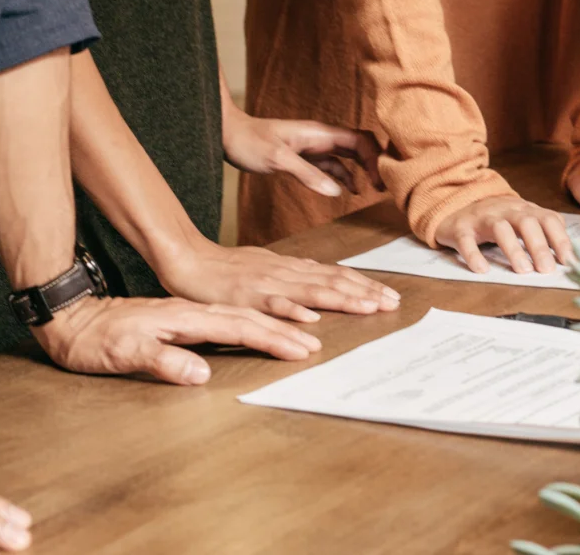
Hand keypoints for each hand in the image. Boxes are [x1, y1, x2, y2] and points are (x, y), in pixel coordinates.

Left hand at [32, 296, 320, 384]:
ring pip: (243, 315)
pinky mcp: (183, 319)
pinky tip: (265, 322)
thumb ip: (162, 361)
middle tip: (316, 345)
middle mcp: (192, 313)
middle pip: (249, 319)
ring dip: (276, 323)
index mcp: (184, 319)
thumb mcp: (121, 354)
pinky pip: (230, 317)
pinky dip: (254, 319)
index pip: (237, 329)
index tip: (300, 350)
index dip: (271, 340)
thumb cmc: (93, 339)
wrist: (70, 315)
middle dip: (286, 331)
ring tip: (305, 331)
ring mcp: (188, 314)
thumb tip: (201, 373)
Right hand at [153, 238, 400, 321]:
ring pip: (309, 291)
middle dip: (364, 292)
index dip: (363, 284)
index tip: (388, 295)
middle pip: (331, 281)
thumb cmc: (225, 269)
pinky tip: (311, 318)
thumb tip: (319, 280)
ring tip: (367, 308)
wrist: (188, 261)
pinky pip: (271, 304)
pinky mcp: (245, 297)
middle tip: (391, 303)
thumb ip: (292, 274)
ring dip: (341, 299)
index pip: (334, 274)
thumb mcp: (266, 266)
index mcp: (290, 268)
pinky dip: (292, 310)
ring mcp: (266, 284)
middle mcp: (284, 273)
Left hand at [222, 106, 382, 198]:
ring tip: (374, 189)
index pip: (360, 140)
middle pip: (360, 145)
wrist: (227, 135)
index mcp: (319, 133)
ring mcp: (314, 146)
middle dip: (376, 162)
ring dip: (363, 170)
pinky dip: (345, 176)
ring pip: (348, 155)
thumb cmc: (248, 142)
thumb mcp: (277, 159)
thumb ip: (307, 174)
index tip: (379, 181)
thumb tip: (336, 191)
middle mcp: (321, 137)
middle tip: (384, 186)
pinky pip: (333, 165)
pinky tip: (349, 190)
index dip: (375, 158)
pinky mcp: (305, 157)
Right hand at [434, 196, 572, 273]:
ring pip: (500, 228)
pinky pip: (466, 240)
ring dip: (513, 249)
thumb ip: (544, 233)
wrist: (456, 206)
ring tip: (523, 271)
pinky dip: (474, 255)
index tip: (569, 262)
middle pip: (526, 222)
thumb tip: (570, 258)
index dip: (561, 239)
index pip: (548, 219)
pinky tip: (481, 269)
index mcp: (525, 209)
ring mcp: (482, 217)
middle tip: (547, 270)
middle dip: (539, 246)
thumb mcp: (522, 220)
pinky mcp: (460, 228)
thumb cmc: (497, 219)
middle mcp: (506, 210)